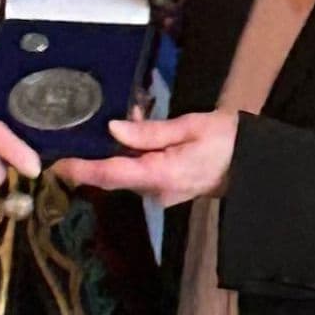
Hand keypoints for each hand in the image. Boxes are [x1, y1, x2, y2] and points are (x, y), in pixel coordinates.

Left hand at [62, 110, 238, 207]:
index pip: (112, 175)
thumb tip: (112, 128)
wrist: (257, 165)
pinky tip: (138, 132)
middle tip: (80, 129)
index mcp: (162, 175)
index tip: (56, 165)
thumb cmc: (230, 140)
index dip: (82, 170)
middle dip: (96, 154)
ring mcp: (162, 195)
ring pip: (126, 173)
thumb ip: (150, 131)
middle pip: (114, 176)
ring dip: (117, 151)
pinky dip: (133, 155)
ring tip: (121, 120)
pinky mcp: (166, 191)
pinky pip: (140, 173)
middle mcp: (157, 192)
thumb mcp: (192, 126)